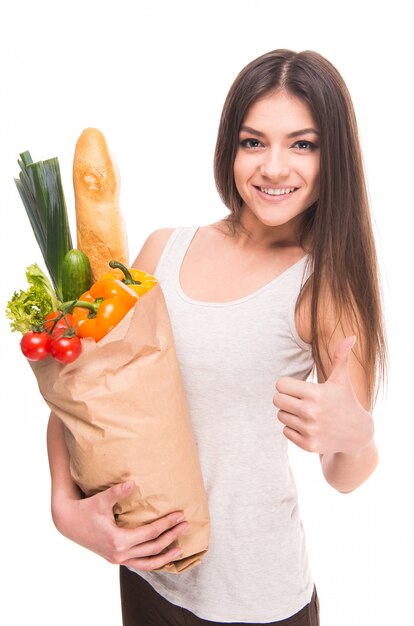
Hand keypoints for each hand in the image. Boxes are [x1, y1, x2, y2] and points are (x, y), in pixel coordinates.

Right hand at [52, 480, 187, 570]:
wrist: (68, 522)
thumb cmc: (85, 508)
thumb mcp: (101, 500)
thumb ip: (117, 492)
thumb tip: (132, 482)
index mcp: (118, 540)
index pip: (150, 533)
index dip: (167, 524)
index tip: (180, 515)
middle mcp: (119, 554)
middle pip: (153, 548)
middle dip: (171, 537)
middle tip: (186, 526)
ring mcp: (117, 559)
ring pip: (147, 564)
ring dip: (164, 556)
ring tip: (180, 549)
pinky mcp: (115, 558)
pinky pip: (138, 565)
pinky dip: (152, 562)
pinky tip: (161, 555)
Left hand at [273, 336, 373, 455]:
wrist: (357, 433)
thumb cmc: (345, 401)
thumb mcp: (341, 381)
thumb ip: (340, 358)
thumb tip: (350, 337)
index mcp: (315, 394)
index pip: (280, 385)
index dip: (287, 385)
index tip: (297, 387)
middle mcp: (311, 413)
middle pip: (277, 400)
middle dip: (285, 398)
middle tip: (299, 400)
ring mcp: (309, 430)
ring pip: (280, 416)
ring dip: (289, 414)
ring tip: (306, 413)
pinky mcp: (307, 444)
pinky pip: (285, 431)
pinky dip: (293, 428)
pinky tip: (308, 426)